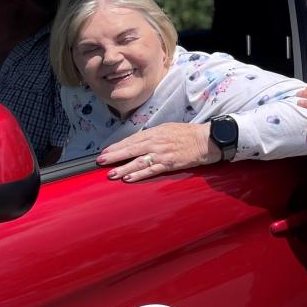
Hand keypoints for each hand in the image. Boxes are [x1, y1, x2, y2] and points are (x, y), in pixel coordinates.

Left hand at [97, 123, 218, 181]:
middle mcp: (155, 142)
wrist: (206, 140)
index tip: (105, 151)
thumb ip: (153, 135)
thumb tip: (140, 142)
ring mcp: (161, 154)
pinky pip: (151, 170)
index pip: (131, 140)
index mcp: (155, 132)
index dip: (117, 146)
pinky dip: (139, 174)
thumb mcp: (168, 128)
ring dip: (123, 168)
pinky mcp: (169, 163)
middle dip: (114, 156)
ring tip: (111, 174)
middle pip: (130, 150)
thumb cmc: (189, 133)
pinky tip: (129, 178)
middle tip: (100, 161)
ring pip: (138, 161)